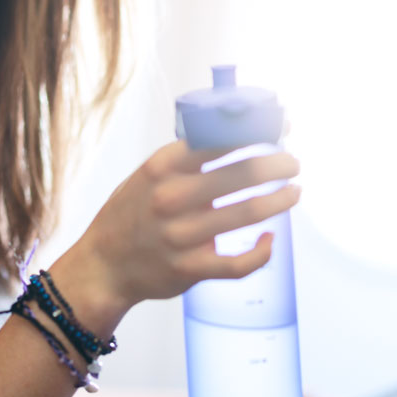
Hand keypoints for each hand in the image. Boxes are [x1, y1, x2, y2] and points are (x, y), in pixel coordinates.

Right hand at [62, 139, 300, 318]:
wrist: (103, 266)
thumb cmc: (130, 214)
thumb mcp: (147, 174)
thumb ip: (184, 159)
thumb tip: (235, 135)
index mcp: (161, 167)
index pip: (218, 138)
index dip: (256, 131)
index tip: (280, 127)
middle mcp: (171, 197)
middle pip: (242, 173)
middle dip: (278, 165)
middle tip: (292, 163)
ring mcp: (181, 235)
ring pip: (248, 213)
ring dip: (280, 200)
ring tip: (294, 192)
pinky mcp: (190, 269)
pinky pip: (239, 263)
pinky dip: (262, 251)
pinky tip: (270, 240)